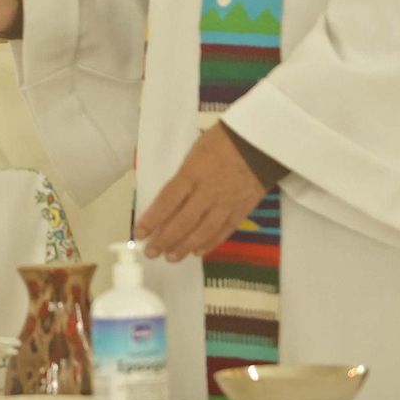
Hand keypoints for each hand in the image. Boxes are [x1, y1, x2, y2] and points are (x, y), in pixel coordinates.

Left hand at [133, 123, 269, 260]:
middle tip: (151, 252)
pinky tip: (196, 251)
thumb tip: (166, 202)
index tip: (138, 233)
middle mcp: (208, 192)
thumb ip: (182, 177)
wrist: (260, 143)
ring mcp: (226, 204)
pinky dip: (209, 243)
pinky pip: (224, 232)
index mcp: (192, 173)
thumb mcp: (194, 153)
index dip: (152, 220)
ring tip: (170, 257)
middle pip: (183, 221)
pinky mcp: (242, 210)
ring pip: (202, 231)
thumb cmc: (222, 142)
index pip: (167, 201)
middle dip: (164, 240)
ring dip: (184, 247)